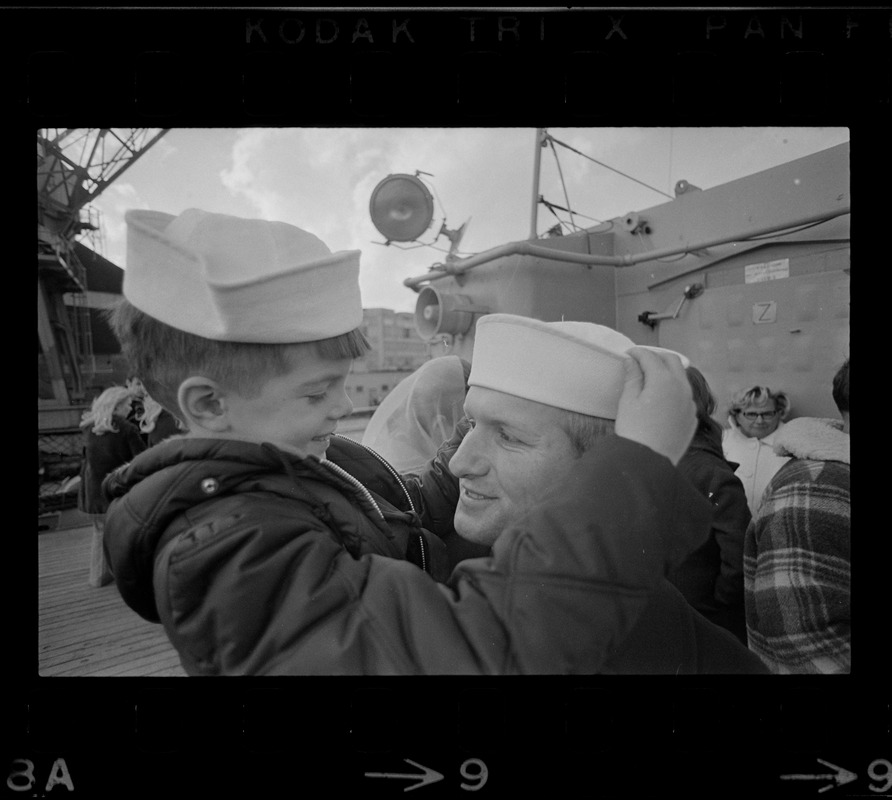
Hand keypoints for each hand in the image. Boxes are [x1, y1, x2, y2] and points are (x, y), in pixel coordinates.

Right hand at [615, 347, 695, 464]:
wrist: (649, 462)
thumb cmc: (634, 431)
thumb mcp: (628, 402)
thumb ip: (632, 377)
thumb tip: (632, 361)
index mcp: (663, 380)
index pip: (651, 357)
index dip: (638, 353)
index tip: (628, 355)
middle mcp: (682, 388)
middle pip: (672, 361)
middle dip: (657, 357)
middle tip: (641, 362)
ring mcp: (690, 403)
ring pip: (682, 378)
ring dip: (668, 373)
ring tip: (652, 378)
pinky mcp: (692, 417)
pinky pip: (685, 396)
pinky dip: (675, 390)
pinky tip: (663, 399)